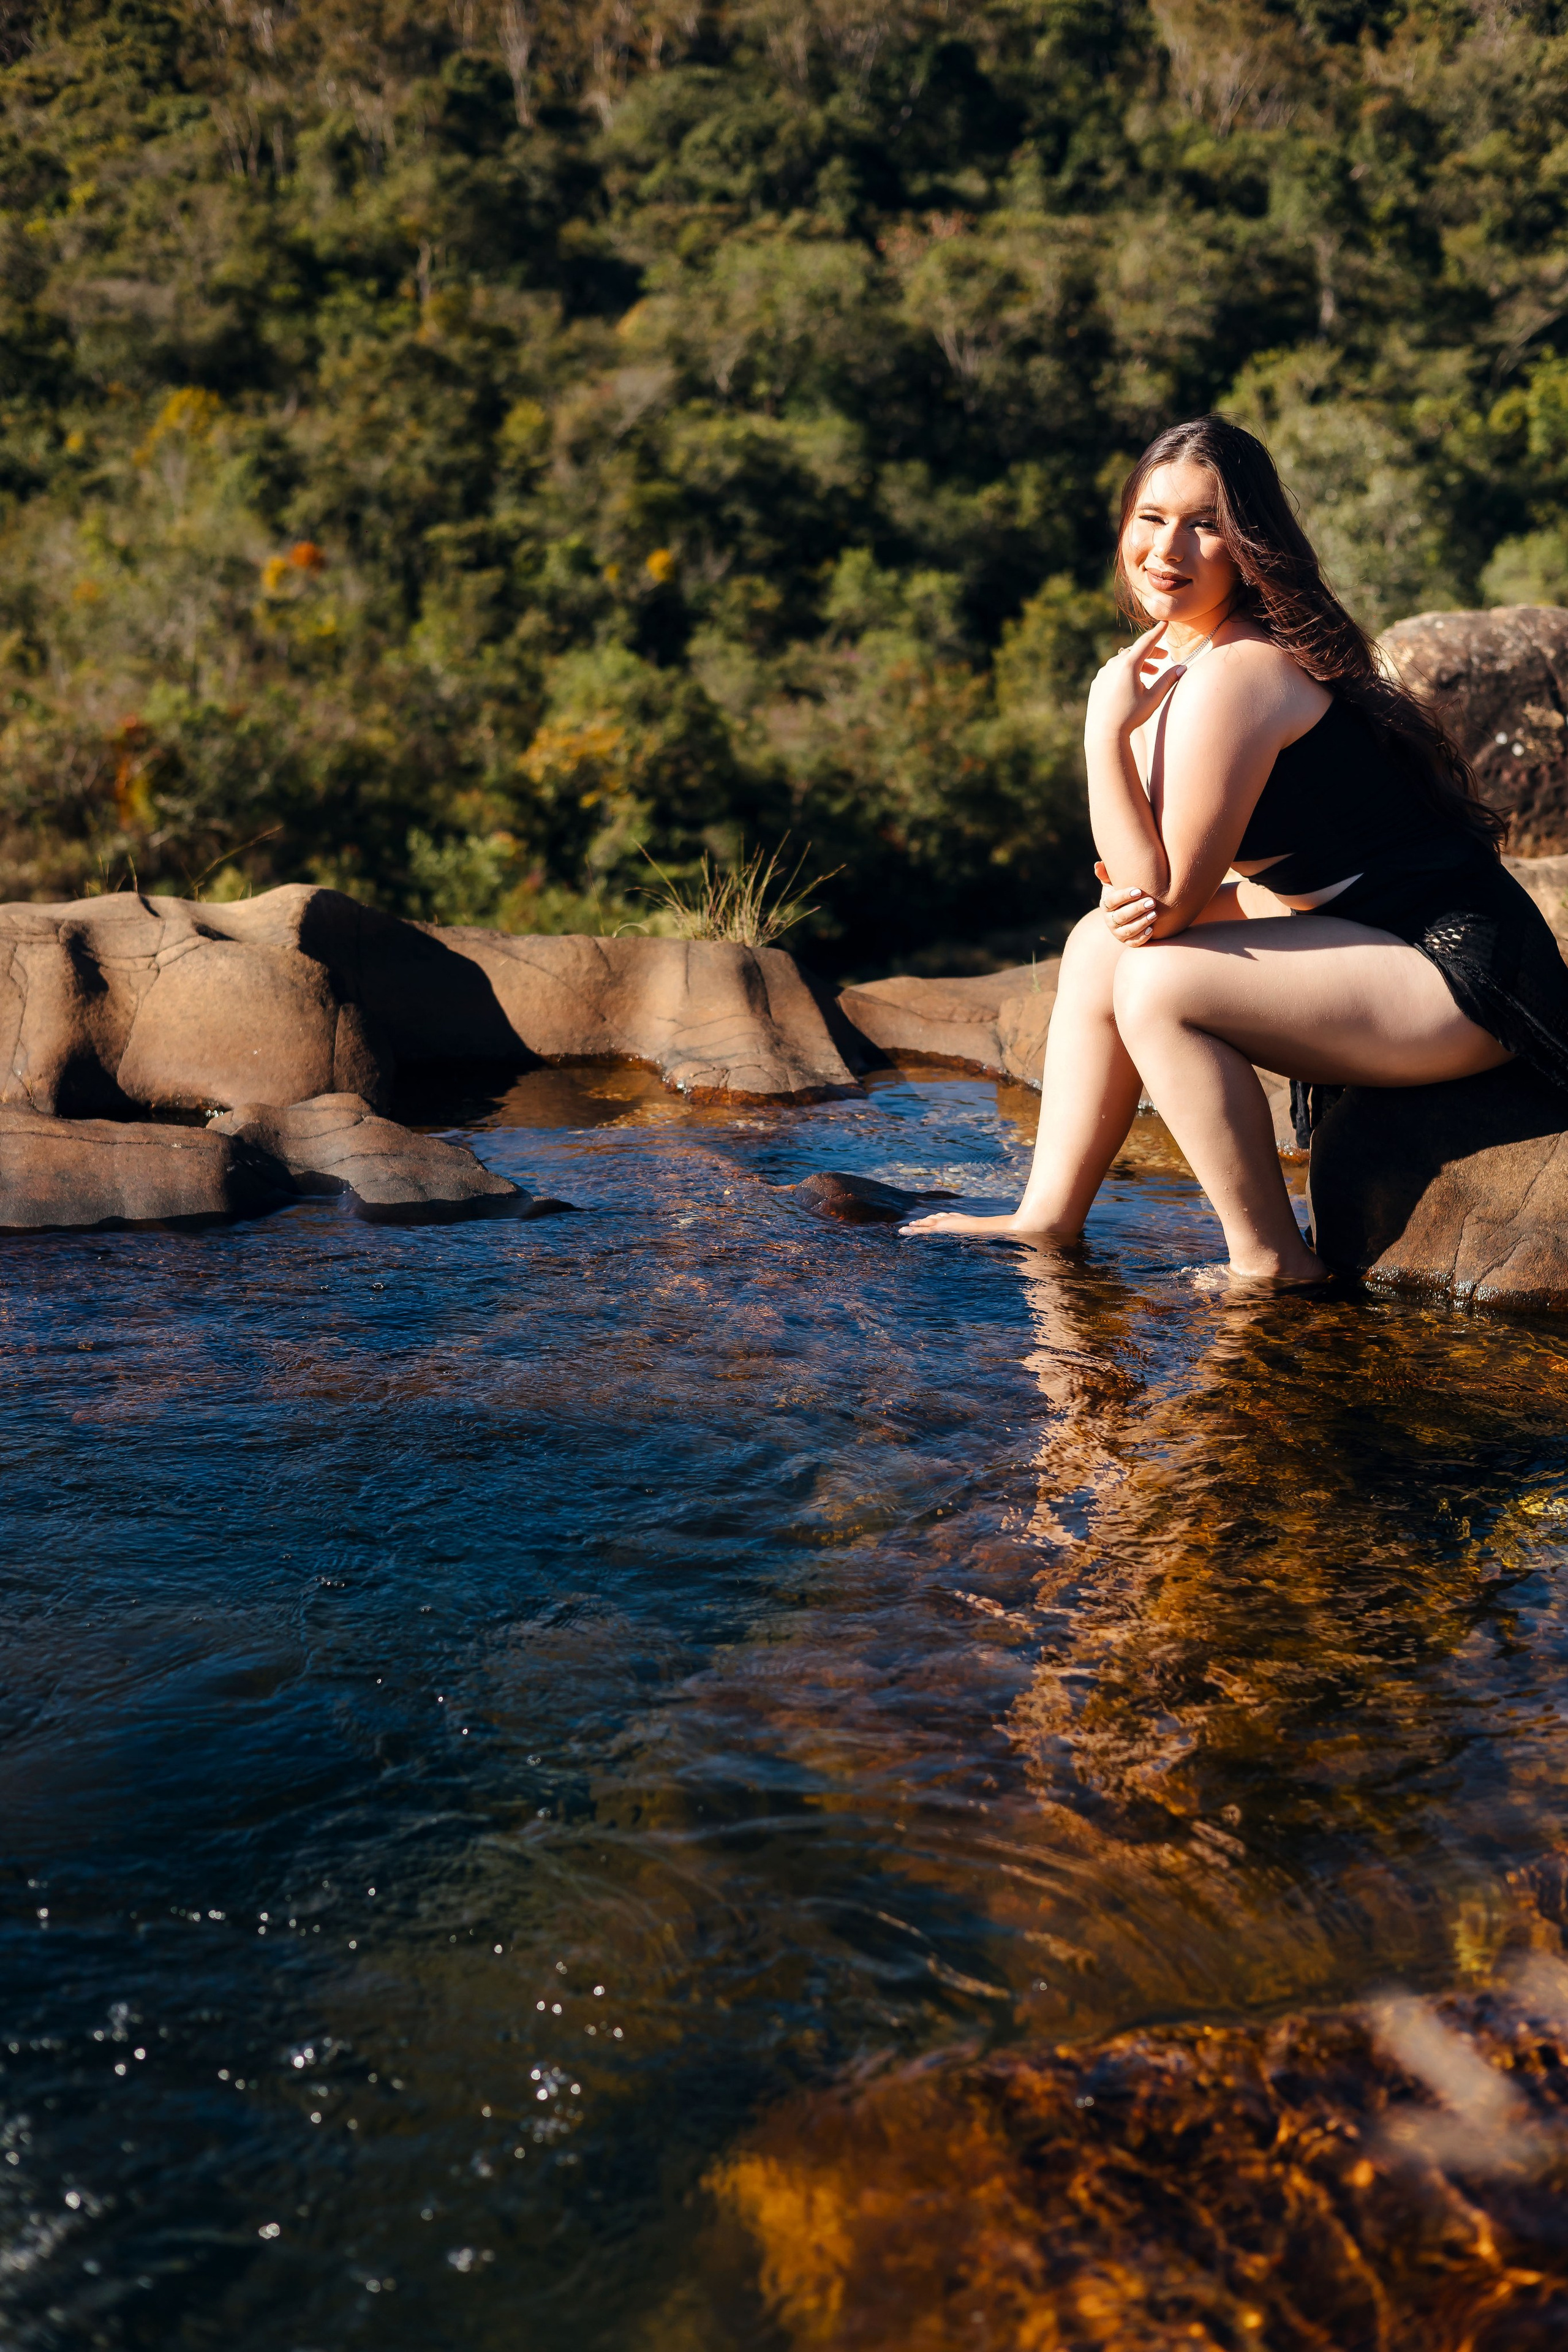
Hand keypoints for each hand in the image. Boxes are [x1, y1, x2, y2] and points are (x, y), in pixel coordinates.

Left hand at [1084, 624, 1186, 745]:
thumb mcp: (1153, 698)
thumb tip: (1182, 668)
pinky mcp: (1098, 681)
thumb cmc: (1131, 717)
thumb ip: (1167, 680)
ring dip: (1139, 663)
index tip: (1165, 623)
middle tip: (1164, 657)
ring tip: (1151, 673)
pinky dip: (1126, 671)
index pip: (1147, 642)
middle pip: (1135, 650)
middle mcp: (1113, 664)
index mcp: (1128, 665)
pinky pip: (1114, 670)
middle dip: (1151, 652)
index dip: (1158, 632)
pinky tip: (1133, 684)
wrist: (1104, 733)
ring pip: (1124, 660)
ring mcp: (1103, 672)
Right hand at [1096, 861, 1155, 945]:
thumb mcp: (1115, 884)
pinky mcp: (1127, 942)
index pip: (1112, 901)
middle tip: (1151, 902)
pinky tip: (1152, 930)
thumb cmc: (1124, 895)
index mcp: (1106, 904)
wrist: (1129, 913)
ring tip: (1154, 914)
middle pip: (1121, 916)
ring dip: (1142, 923)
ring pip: (1128, 930)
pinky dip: (1142, 937)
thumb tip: (1098, 865)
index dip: (1124, 896)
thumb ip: (1108, 874)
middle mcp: (1109, 920)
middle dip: (1137, 909)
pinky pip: (1134, 942)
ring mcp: (1118, 933)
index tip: (1138, 891)